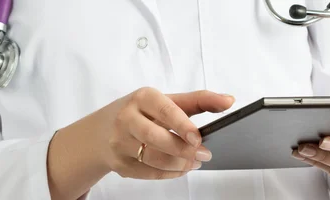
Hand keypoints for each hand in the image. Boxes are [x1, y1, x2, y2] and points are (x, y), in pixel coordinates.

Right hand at [93, 87, 234, 178]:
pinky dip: (169, 174)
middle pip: (156, 138)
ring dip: (179, 164)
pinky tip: (180, 169)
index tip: (198, 138)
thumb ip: (198, 100)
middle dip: (184, 150)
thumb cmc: (140, 112)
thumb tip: (229, 100)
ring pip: (153, 159)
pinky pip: (148, 173)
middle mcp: (126, 118)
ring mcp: (120, 143)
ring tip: (194, 162)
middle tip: (204, 154)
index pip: (164, 110)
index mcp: (141, 98)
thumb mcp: (165, 100)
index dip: (182, 124)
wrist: (100, 131)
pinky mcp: (119, 164)